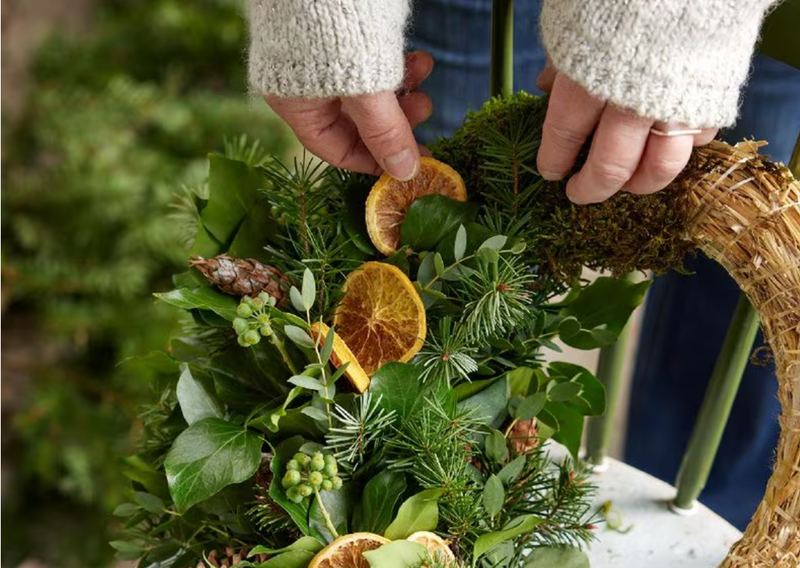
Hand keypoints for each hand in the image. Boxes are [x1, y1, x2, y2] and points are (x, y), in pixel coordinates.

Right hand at [265, 51, 433, 180]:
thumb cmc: (337, 24)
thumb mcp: (366, 88)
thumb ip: (385, 132)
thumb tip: (405, 173)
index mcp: (296, 103)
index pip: (334, 149)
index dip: (373, 161)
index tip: (410, 163)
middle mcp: (305, 85)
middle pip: (356, 121)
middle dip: (396, 120)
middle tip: (426, 110)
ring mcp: (322, 59)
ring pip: (369, 90)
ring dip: (403, 89)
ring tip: (427, 74)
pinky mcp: (342, 36)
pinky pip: (372, 63)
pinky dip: (397, 65)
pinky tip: (419, 58)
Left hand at [535, 62, 717, 203]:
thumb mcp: (574, 22)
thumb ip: (562, 60)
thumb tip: (545, 87)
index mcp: (588, 80)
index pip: (564, 138)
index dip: (554, 161)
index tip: (550, 172)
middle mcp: (631, 100)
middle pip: (610, 167)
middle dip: (589, 188)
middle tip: (578, 194)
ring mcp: (675, 103)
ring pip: (659, 169)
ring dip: (637, 186)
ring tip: (623, 187)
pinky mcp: (712, 96)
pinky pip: (697, 141)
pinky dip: (680, 152)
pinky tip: (663, 150)